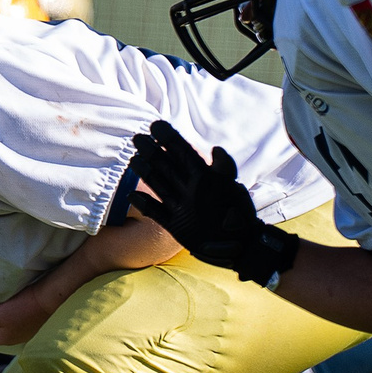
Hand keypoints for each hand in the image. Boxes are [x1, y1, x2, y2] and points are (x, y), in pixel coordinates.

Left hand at [0, 278, 61, 346]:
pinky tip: (11, 301)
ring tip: (0, 302)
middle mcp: (14, 337)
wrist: (48, 297)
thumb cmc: (24, 307)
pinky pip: (12, 316)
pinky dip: (8, 309)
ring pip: (2, 323)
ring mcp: (22, 329)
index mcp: (5, 339)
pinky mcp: (29, 319)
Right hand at [127, 120, 299, 286]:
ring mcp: (180, 206)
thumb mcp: (234, 188)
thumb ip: (224, 168)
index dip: (170, 138)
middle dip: (152, 151)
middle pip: (166, 165)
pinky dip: (143, 206)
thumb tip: (215, 149)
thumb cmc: (240, 216)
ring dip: (145, 172)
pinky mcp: (174, 225)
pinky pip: (155, 213)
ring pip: (158, 185)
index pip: (183, 152)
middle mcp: (188, 188)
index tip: (155, 125)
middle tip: (137, 138)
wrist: (239, 247)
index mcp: (203, 177)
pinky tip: (131, 197)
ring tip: (133, 160)